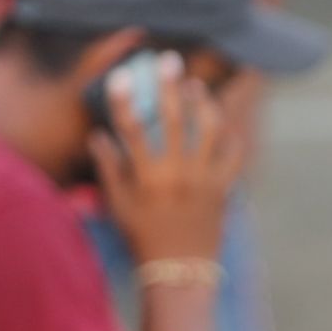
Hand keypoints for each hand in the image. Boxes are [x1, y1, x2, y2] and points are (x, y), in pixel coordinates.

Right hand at [88, 51, 241, 265]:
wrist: (180, 270)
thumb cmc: (142, 237)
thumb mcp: (118, 205)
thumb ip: (109, 167)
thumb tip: (98, 134)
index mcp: (147, 177)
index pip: (132, 129)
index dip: (124, 100)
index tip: (120, 75)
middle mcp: (177, 175)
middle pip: (174, 119)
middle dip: (170, 85)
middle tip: (168, 60)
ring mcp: (204, 180)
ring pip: (208, 129)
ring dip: (202, 103)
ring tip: (194, 85)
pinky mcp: (224, 188)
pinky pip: (233, 154)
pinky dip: (229, 135)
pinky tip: (221, 122)